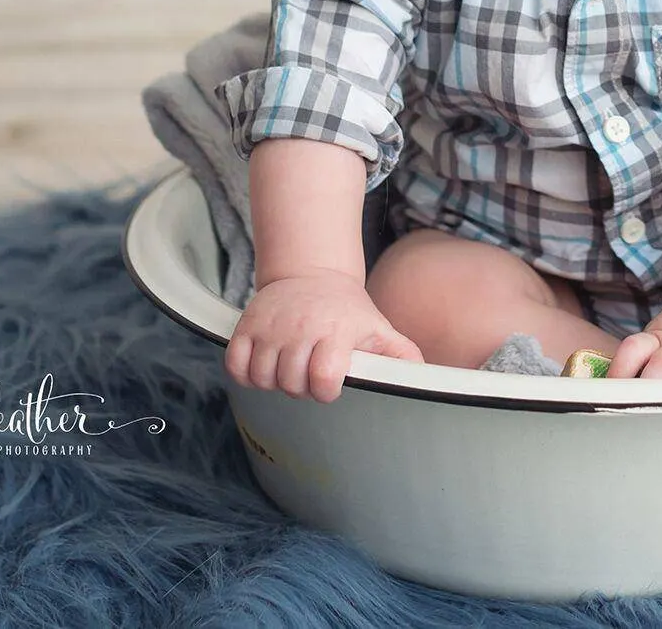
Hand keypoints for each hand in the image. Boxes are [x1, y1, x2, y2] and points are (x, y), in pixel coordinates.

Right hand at [224, 269, 423, 403]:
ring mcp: (271, 327)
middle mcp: (300, 327)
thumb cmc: (347, 309)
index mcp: (335, 331)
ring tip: (289, 370)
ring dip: (275, 383)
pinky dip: (247, 374)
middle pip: (291, 383)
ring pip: (263, 378)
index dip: (326, 390)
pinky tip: (265, 366)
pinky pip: (236, 366)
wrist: (311, 271)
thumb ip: (401, 356)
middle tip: (309, 374)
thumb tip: (425, 380)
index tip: (330, 382)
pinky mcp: (246, 326)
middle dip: (301, 388)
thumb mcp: (377, 328)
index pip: (323, 379)